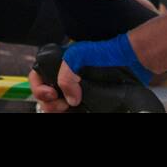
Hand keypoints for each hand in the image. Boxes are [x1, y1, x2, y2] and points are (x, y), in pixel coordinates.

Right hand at [30, 34, 152, 111]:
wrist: (129, 61)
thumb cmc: (105, 53)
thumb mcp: (78, 56)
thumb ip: (66, 75)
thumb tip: (70, 99)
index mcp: (57, 65)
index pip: (37, 77)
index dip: (39, 88)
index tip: (51, 93)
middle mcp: (64, 78)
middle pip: (45, 96)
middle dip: (49, 103)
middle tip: (62, 104)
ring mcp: (76, 90)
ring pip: (58, 105)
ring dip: (58, 110)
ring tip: (69, 109)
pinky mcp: (88, 100)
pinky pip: (74, 110)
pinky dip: (71, 113)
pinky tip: (76, 112)